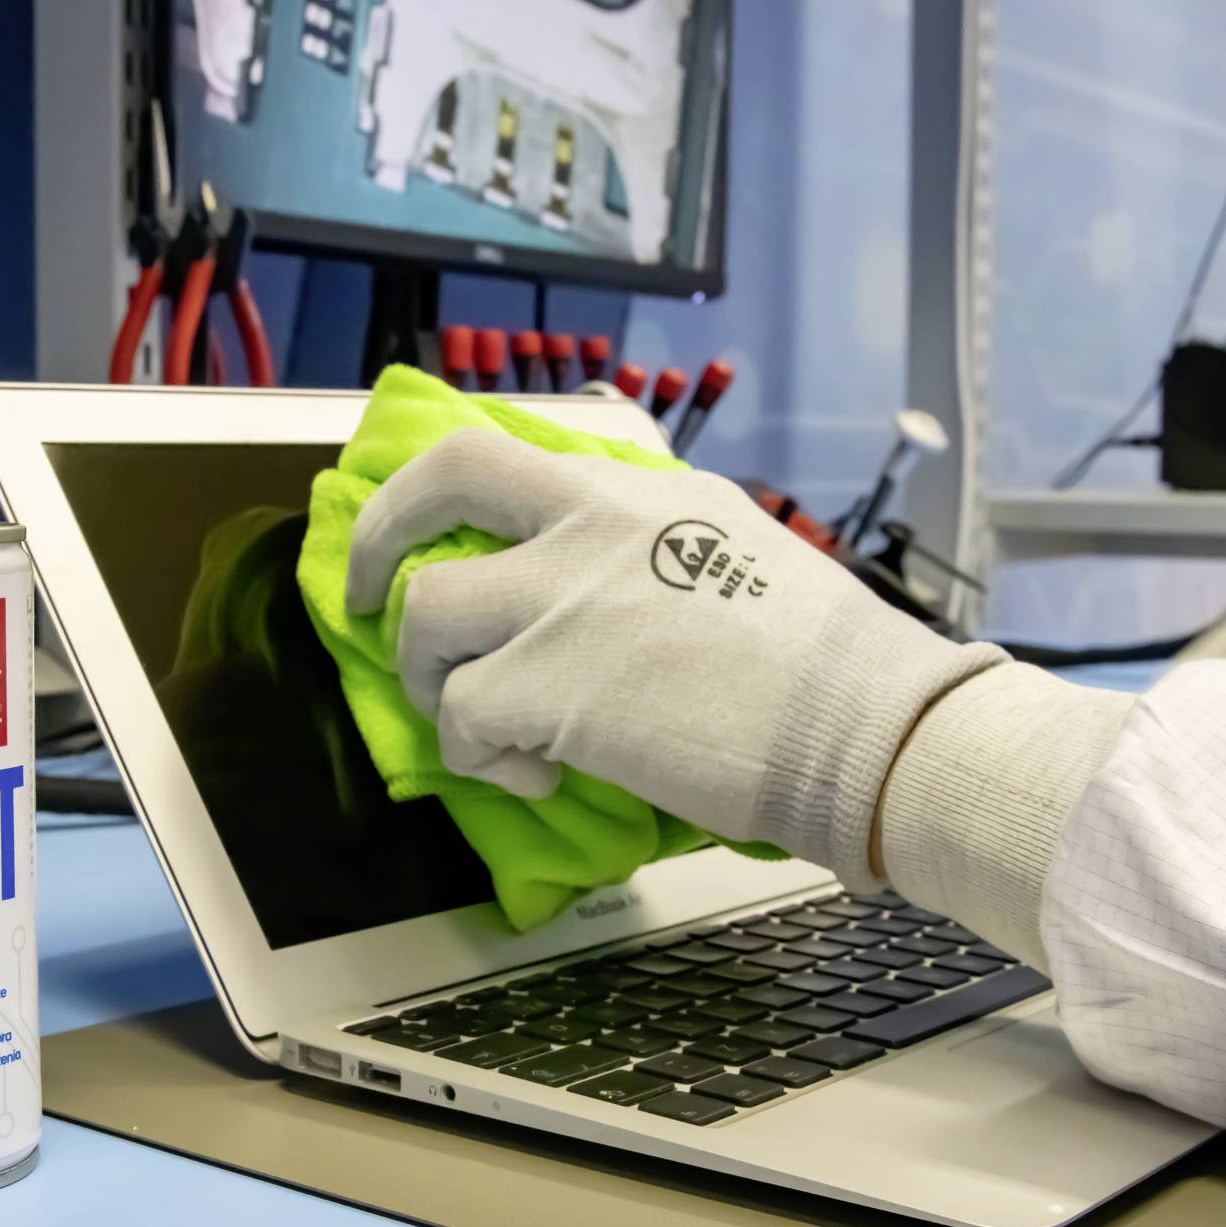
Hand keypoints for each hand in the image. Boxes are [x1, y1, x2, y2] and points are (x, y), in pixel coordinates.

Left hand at [346, 428, 1005, 884]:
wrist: (864, 728)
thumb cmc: (829, 665)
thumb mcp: (738, 550)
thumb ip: (653, 546)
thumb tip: (600, 586)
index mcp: (636, 490)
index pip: (504, 449)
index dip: (436, 489)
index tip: (417, 527)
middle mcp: (587, 522)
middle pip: (438, 484)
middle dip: (377, 539)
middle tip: (360, 597)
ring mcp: (559, 600)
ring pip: (424, 616)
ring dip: (433, 680)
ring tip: (485, 726)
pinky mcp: (544, 687)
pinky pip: (460, 722)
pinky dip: (483, 762)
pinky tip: (543, 777)